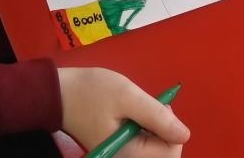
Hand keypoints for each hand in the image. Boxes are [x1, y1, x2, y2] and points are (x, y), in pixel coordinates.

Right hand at [58, 68, 189, 157]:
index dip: (171, 127)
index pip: (171, 152)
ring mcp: (120, 155)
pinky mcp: (117, 148)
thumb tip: (185, 135)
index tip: (157, 107)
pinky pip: (141, 143)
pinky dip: (143, 128)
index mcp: (129, 154)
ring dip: (154, 127)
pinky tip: (131, 114)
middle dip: (164, 128)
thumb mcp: (128, 97)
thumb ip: (157, 116)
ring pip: (154, 147)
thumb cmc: (91, 92)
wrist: (58, 92)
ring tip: (136, 108)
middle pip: (164, 152)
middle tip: (148, 106)